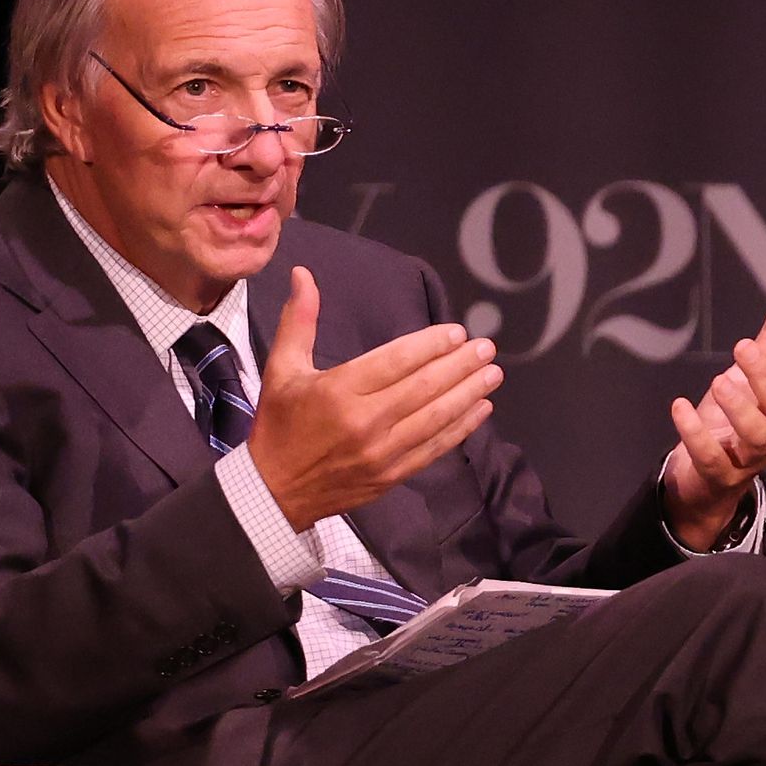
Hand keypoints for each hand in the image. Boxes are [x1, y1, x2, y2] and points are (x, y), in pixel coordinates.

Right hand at [248, 267, 502, 529]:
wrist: (273, 492)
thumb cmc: (278, 425)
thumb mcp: (281, 369)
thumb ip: (299, 320)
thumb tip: (302, 273)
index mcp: (338, 391)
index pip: (395, 361)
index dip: (430, 345)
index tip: (456, 332)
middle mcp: (364, 422)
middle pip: (423, 388)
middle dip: (459, 365)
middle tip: (486, 348)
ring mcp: (381, 453)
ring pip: (435, 418)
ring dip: (468, 394)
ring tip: (492, 374)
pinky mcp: (391, 476)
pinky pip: (433, 448)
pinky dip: (460, 428)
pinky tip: (481, 410)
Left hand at [663, 287, 765, 550]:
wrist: (709, 473)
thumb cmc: (738, 416)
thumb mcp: (756, 375)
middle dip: (764, 376)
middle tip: (741, 346)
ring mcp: (750, 457)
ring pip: (754, 436)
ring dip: (738, 408)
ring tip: (718, 381)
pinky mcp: (719, 474)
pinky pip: (711, 457)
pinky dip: (696, 434)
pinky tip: (679, 406)